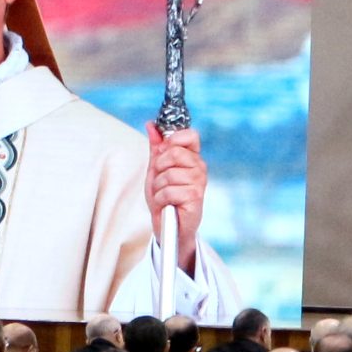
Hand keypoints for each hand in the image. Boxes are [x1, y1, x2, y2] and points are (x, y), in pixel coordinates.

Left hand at [146, 122, 207, 272]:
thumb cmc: (164, 198)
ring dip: (158, 187)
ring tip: (164, 196)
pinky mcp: (195, 197)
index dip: (174, 139)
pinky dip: (161, 199)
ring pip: (169, 173)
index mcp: (192, 158)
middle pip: (174, 152)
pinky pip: (169, 190)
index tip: (164, 151)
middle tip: (160, 181)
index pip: (190, 135)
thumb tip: (151, 124)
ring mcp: (199, 182)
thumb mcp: (155, 169)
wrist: (169, 226)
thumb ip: (156, 147)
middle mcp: (199, 168)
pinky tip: (167, 205)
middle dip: (159, 168)